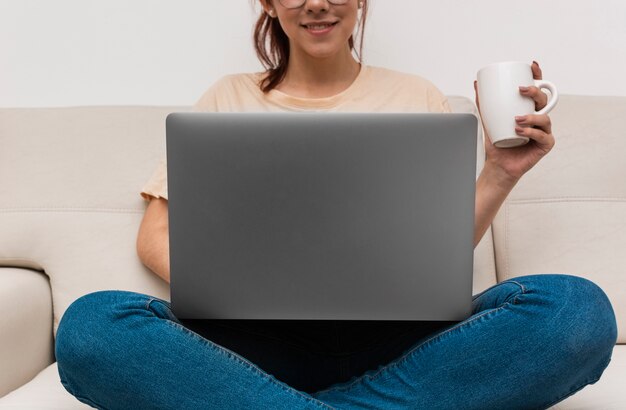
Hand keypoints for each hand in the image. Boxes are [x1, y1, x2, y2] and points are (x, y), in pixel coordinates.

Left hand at [473, 61, 554, 182]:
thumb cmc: (497, 142)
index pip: (536, 90)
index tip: (532, 66)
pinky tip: (520, 131)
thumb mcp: (488, 120)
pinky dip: (532, 132)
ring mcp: (544, 131)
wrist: (498, 164)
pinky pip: (543, 136)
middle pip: (544, 100)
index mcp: (528, 110)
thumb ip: (484, 103)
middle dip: (535, 92)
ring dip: (532, 116)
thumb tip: (477, 84)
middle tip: (521, 90)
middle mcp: (539, 119)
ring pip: (545, 118)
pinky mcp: (545, 145)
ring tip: (516, 119)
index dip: (538, 76)